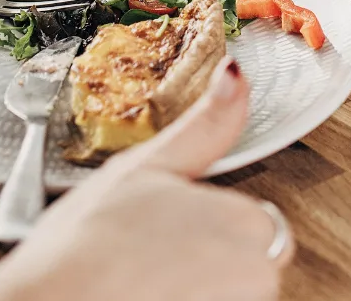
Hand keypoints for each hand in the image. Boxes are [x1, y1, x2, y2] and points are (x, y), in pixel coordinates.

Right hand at [0, 58, 291, 300]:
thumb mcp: (149, 163)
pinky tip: (146, 296)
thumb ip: (205, 123)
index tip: (170, 220)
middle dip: (208, 255)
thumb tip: (235, 73)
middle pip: (249, 261)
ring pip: (228, 291)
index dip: (210, 217)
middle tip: (151, 247)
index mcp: (250, 224)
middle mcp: (259, 278)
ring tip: (144, 276)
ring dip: (197, 285)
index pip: (257, 220)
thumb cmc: (91, 240)